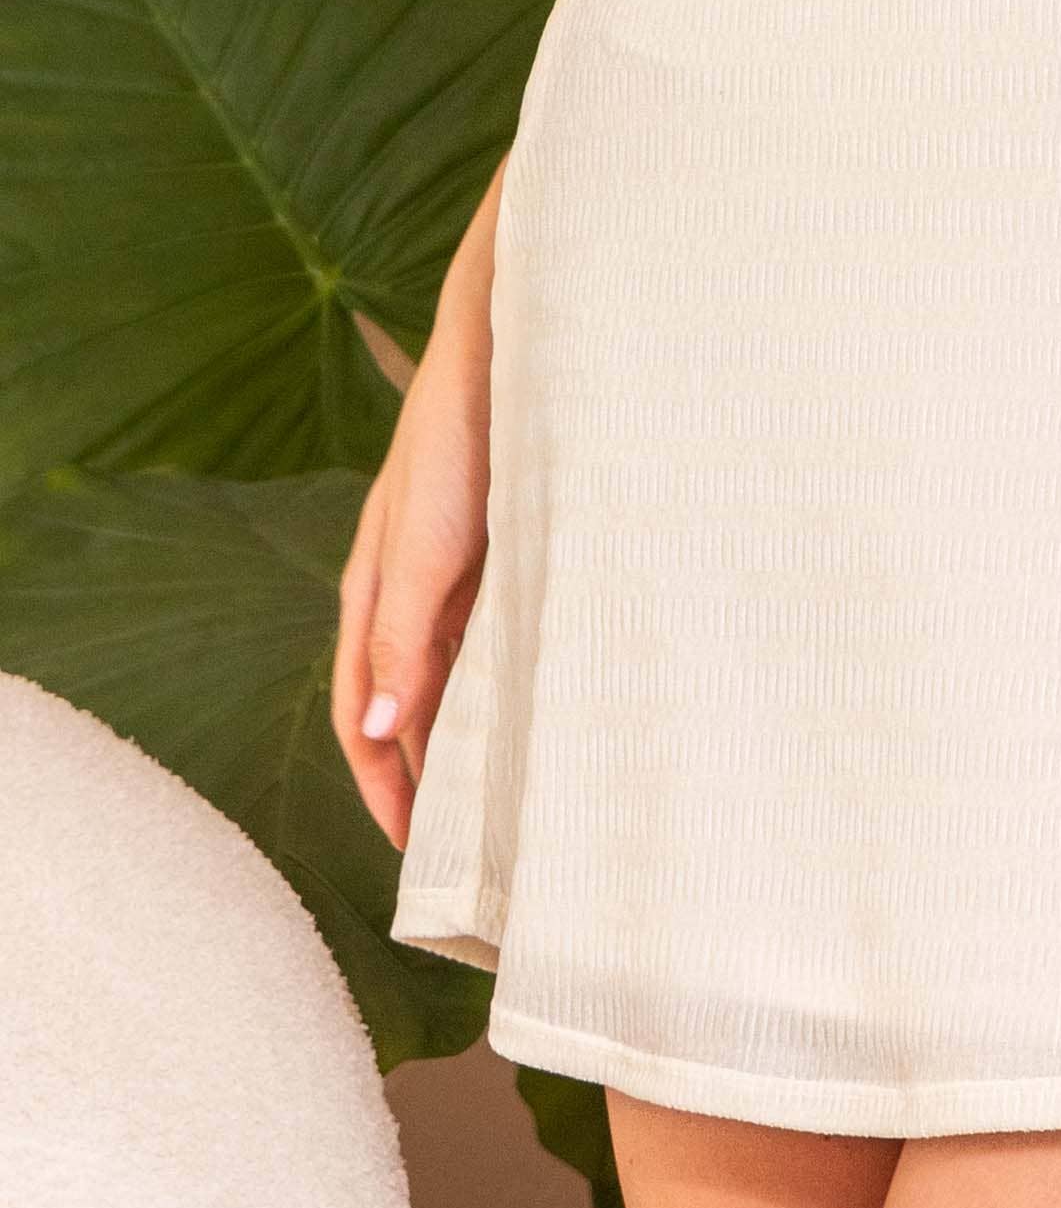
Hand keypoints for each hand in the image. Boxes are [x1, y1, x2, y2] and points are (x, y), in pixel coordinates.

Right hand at [330, 297, 490, 848]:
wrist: (512, 349)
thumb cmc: (456, 441)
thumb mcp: (422, 548)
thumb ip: (400, 638)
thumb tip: (379, 732)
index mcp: (374, 597)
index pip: (364, 719)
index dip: (384, 788)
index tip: (416, 858)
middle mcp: (412, 594)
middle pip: (411, 708)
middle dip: (430, 778)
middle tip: (473, 851)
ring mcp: (459, 575)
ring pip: (459, 678)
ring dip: (476, 736)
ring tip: (514, 799)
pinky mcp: (508, 552)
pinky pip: (503, 639)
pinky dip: (515, 685)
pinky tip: (550, 710)